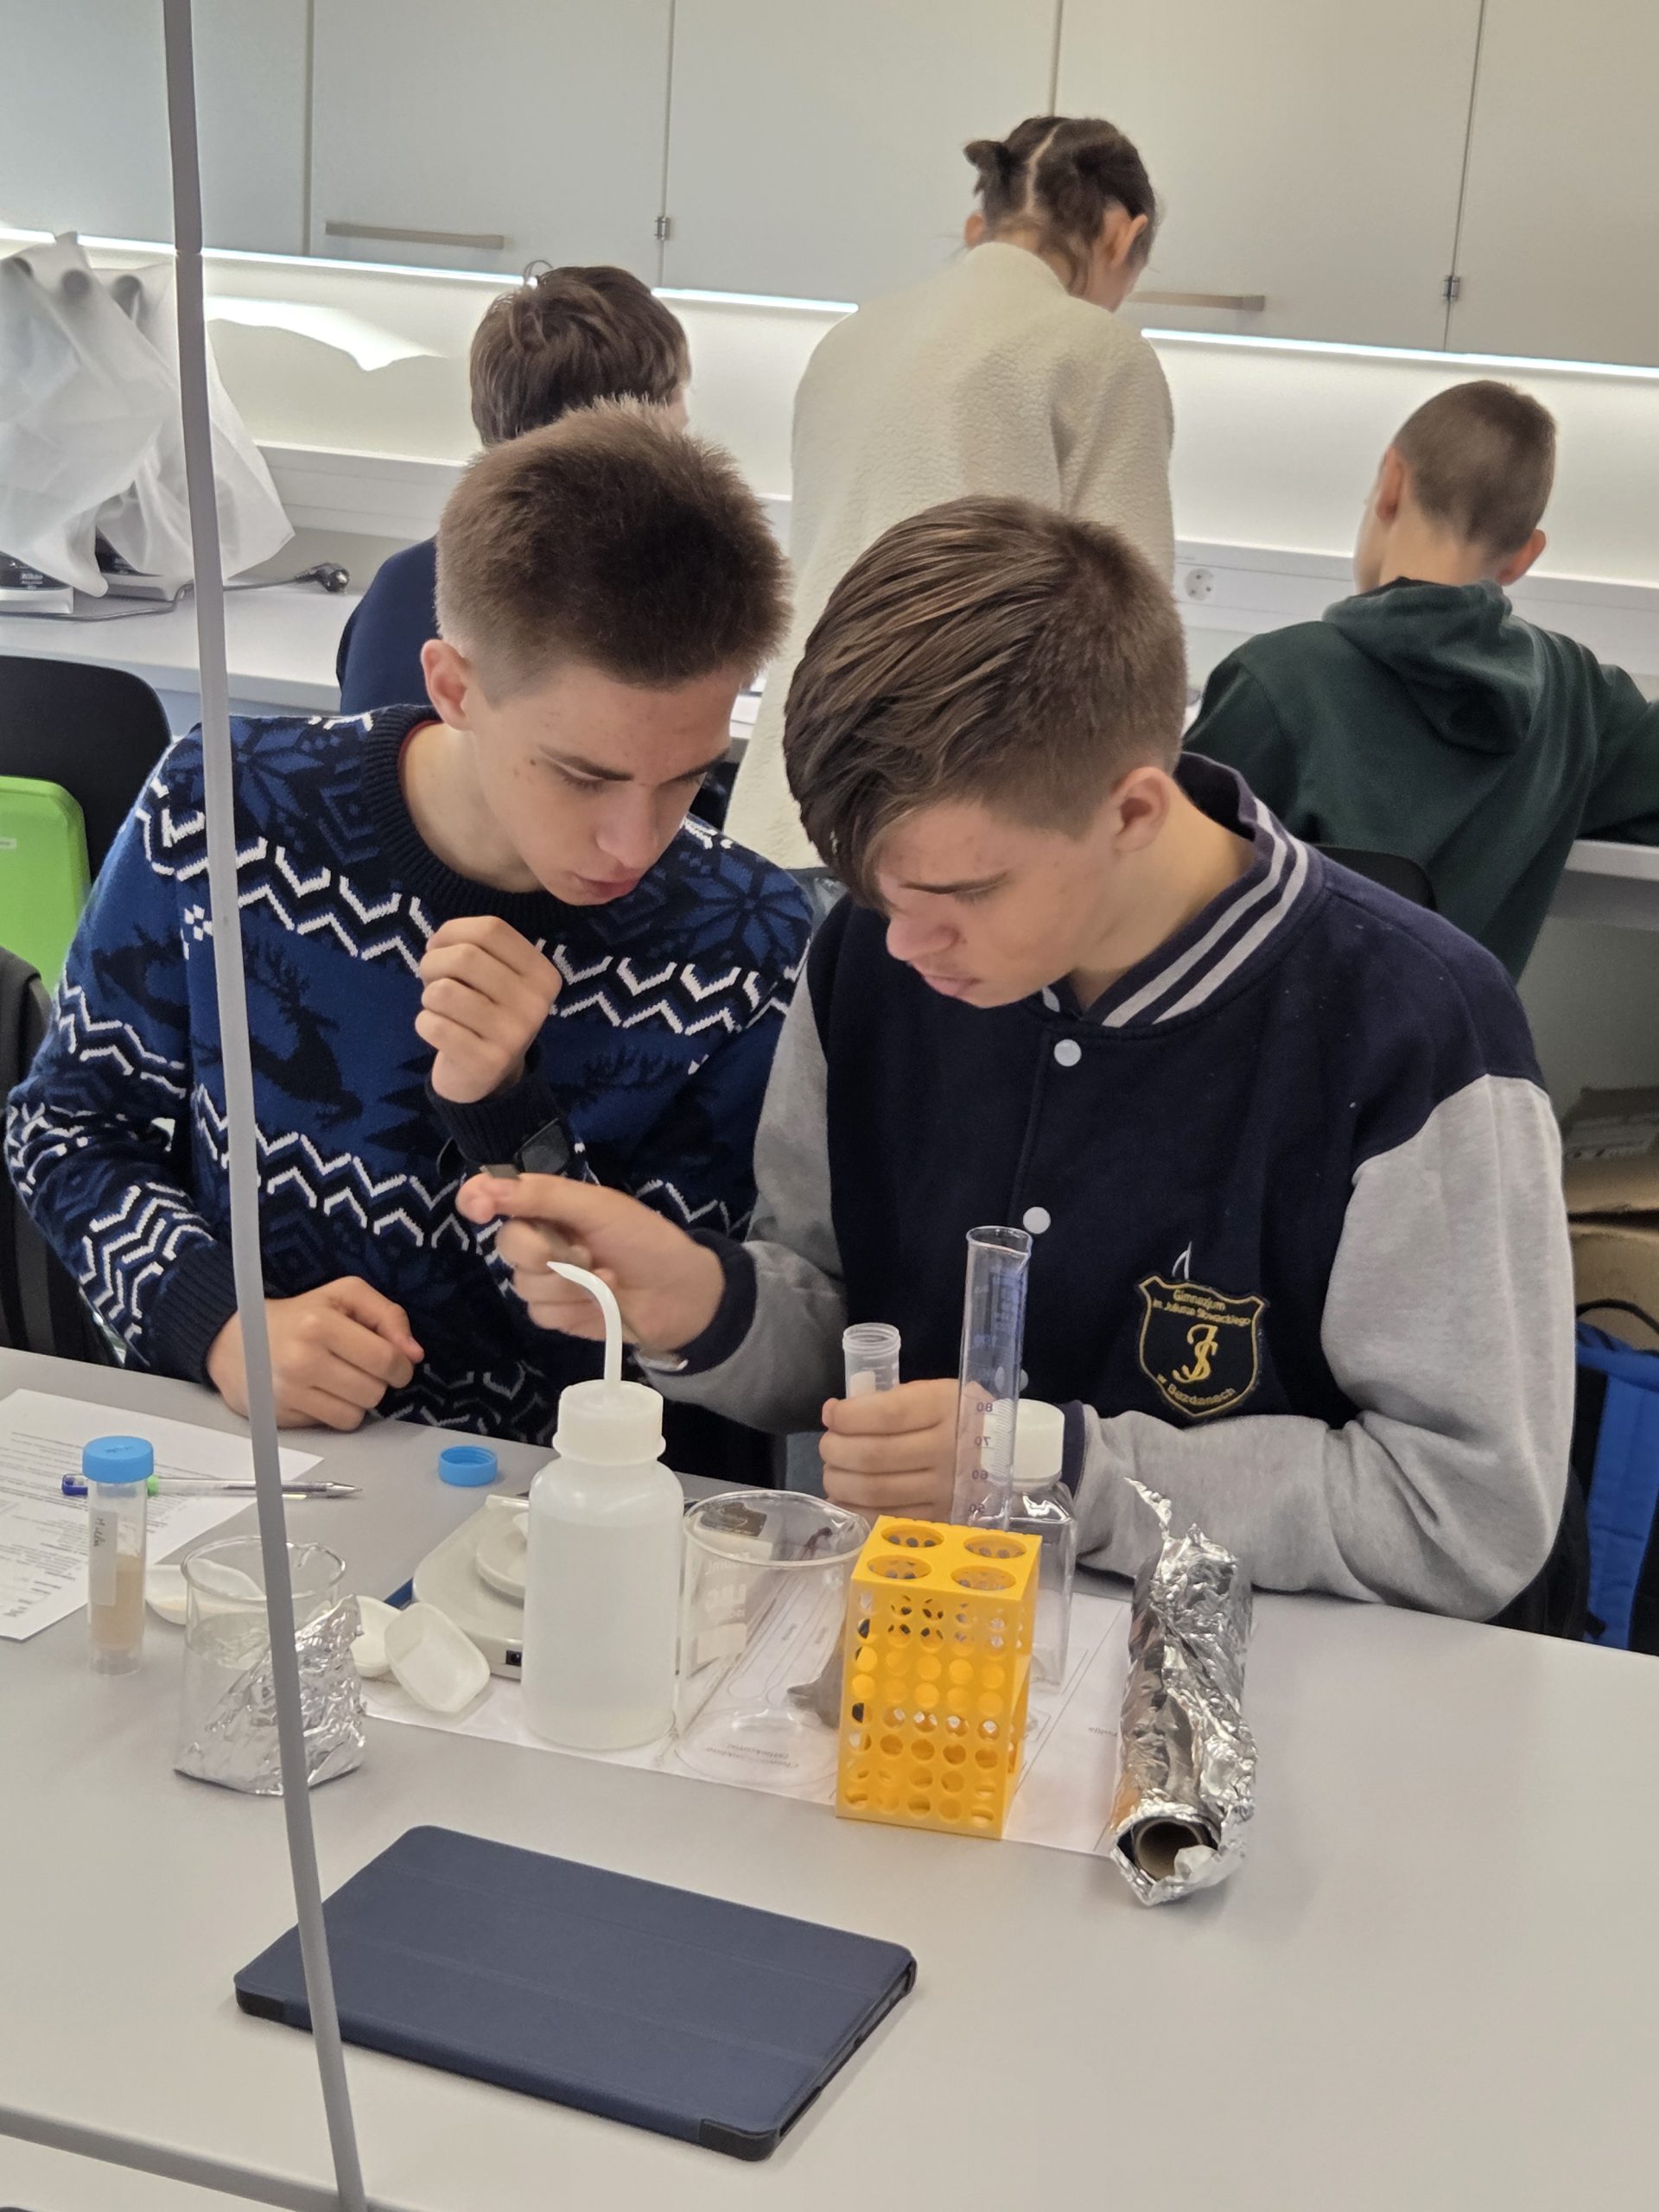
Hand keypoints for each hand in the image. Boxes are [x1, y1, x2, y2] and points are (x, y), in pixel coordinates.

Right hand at [206, 1277, 424, 1431]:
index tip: (395, 1362)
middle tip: (360, 1366)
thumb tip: (415, 1354)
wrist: (236, 1341)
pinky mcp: (281, 1417)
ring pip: (357, 1414)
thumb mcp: (344, 1296)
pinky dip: (337, 1412)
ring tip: (340, 1378)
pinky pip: (334, 1425)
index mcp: (320, 1325)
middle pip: (375, 1392)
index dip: (401, 1365)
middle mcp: (303, 1361)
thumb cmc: (300, 1315)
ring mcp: (289, 1393)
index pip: (386, 1360)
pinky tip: (322, 1393)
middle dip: (377, 1381)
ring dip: (358, 1399)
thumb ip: (388, 1316)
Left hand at [417, 917, 560, 1104]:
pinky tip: (439, 1032)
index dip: (453, 931)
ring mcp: (513, 1036)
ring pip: (444, 991)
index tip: (439, 947)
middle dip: (433, 962)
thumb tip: (437, 944)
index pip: (492, 929)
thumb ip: (473, 948)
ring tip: (439, 1007)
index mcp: (542, 975)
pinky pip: (433, 1026)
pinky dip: (425, 1023)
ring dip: (429, 996)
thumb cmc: (484, 1011)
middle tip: (431, 979)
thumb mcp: (494, 976)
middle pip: (466, 956)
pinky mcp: (486, 1063)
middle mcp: (535, 1004)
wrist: (488, 1076)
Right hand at [457, 1173, 724, 1354]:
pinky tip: (601, 1302)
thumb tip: (484, 1185)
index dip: (477, 1198)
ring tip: (604, 1278)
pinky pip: (539, 1312)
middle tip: (585, 1252)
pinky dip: (573, 1308)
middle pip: (507, 1243)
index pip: (493, 1195)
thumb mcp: (598, 1207)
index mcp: (548, 1204)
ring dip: (568, 1284)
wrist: (680, 1294)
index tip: (479, 1208)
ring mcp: (545, 1278)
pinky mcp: (555, 1313)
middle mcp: (540, 1237)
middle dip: (544, 1252)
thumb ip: (542, 1195)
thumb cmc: (644, 1239)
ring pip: (523, 1283)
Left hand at [819, 1378, 957, 1518]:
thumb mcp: (930, 1393)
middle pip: (875, 1455)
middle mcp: (948, 1450)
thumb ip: (883, 1400)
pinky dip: (854, 1509)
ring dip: (840, 1481)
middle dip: (837, 1450)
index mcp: (946, 1407)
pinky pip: (886, 1518)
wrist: (1004, 1454)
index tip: (831, 1415)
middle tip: (828, 1445)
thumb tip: (833, 1413)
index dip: (849, 1417)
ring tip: (832, 1470)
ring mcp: (944, 1488)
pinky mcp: (939, 1518)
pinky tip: (843, 1498)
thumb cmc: (956, 1416)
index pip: (887, 1415)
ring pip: (876, 1490)